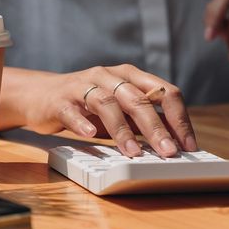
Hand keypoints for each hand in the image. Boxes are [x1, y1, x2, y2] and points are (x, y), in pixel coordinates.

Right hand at [6, 65, 195, 156]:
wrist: (41, 95)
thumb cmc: (89, 106)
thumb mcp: (122, 111)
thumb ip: (146, 120)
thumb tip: (177, 141)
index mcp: (132, 76)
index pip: (164, 92)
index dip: (179, 119)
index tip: (188, 145)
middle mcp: (110, 76)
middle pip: (138, 99)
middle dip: (156, 127)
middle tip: (168, 152)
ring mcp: (84, 85)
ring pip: (108, 103)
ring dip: (122, 130)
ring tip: (133, 152)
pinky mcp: (60, 99)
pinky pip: (72, 110)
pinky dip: (82, 122)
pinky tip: (89, 135)